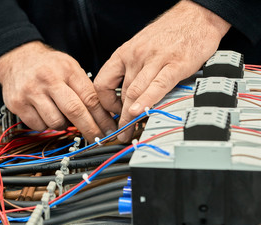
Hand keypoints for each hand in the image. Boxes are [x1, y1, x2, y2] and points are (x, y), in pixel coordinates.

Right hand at [0, 41, 115, 141]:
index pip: (89, 97)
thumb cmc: (48, 66)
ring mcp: (31, 92)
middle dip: (89, 129)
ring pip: (56, 122)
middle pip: (74, 111)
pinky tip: (45, 114)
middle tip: (97, 138)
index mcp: (67, 70)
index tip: (108, 129)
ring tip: (61, 115)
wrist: (18, 58)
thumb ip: (85, 90)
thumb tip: (103, 116)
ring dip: (63, 125)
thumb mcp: (70, 69)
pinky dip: (46, 125)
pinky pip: (39, 126)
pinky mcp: (17, 104)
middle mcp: (48, 79)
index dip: (102, 117)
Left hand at [94, 0, 230, 141]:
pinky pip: (157, 86)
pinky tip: (141, 112)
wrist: (195, 16)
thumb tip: (127, 95)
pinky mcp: (175, 64)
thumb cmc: (169, 33)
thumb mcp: (140, 47)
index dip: (105, 102)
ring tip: (129, 131)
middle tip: (120, 133)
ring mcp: (155, 60)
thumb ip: (132, 69)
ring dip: (130, 116)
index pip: (103, 82)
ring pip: (135, 92)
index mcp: (124, 53)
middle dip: (119, 117)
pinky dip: (147, 100)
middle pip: (121, 93)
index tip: (112, 112)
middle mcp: (136, 56)